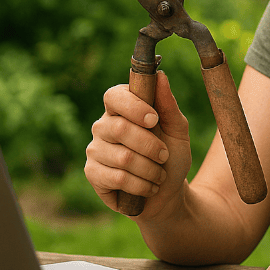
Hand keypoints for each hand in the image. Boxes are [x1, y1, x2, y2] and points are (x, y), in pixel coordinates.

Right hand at [84, 71, 191, 219]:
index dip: (134, 107)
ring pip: (123, 157)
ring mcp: (95, 149)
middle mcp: (103, 125)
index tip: (155, 119)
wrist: (167, 192)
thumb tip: (160, 76)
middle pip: (120, 129)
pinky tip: (149, 187)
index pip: (114, 96)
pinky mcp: (92, 173)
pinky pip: (117, 177)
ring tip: (159, 175)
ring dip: (150, 169)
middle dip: (150, 145)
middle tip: (164, 155)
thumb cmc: (171, 156)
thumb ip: (168, 104)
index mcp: (121, 108)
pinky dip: (141, 185)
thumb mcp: (177, 130)